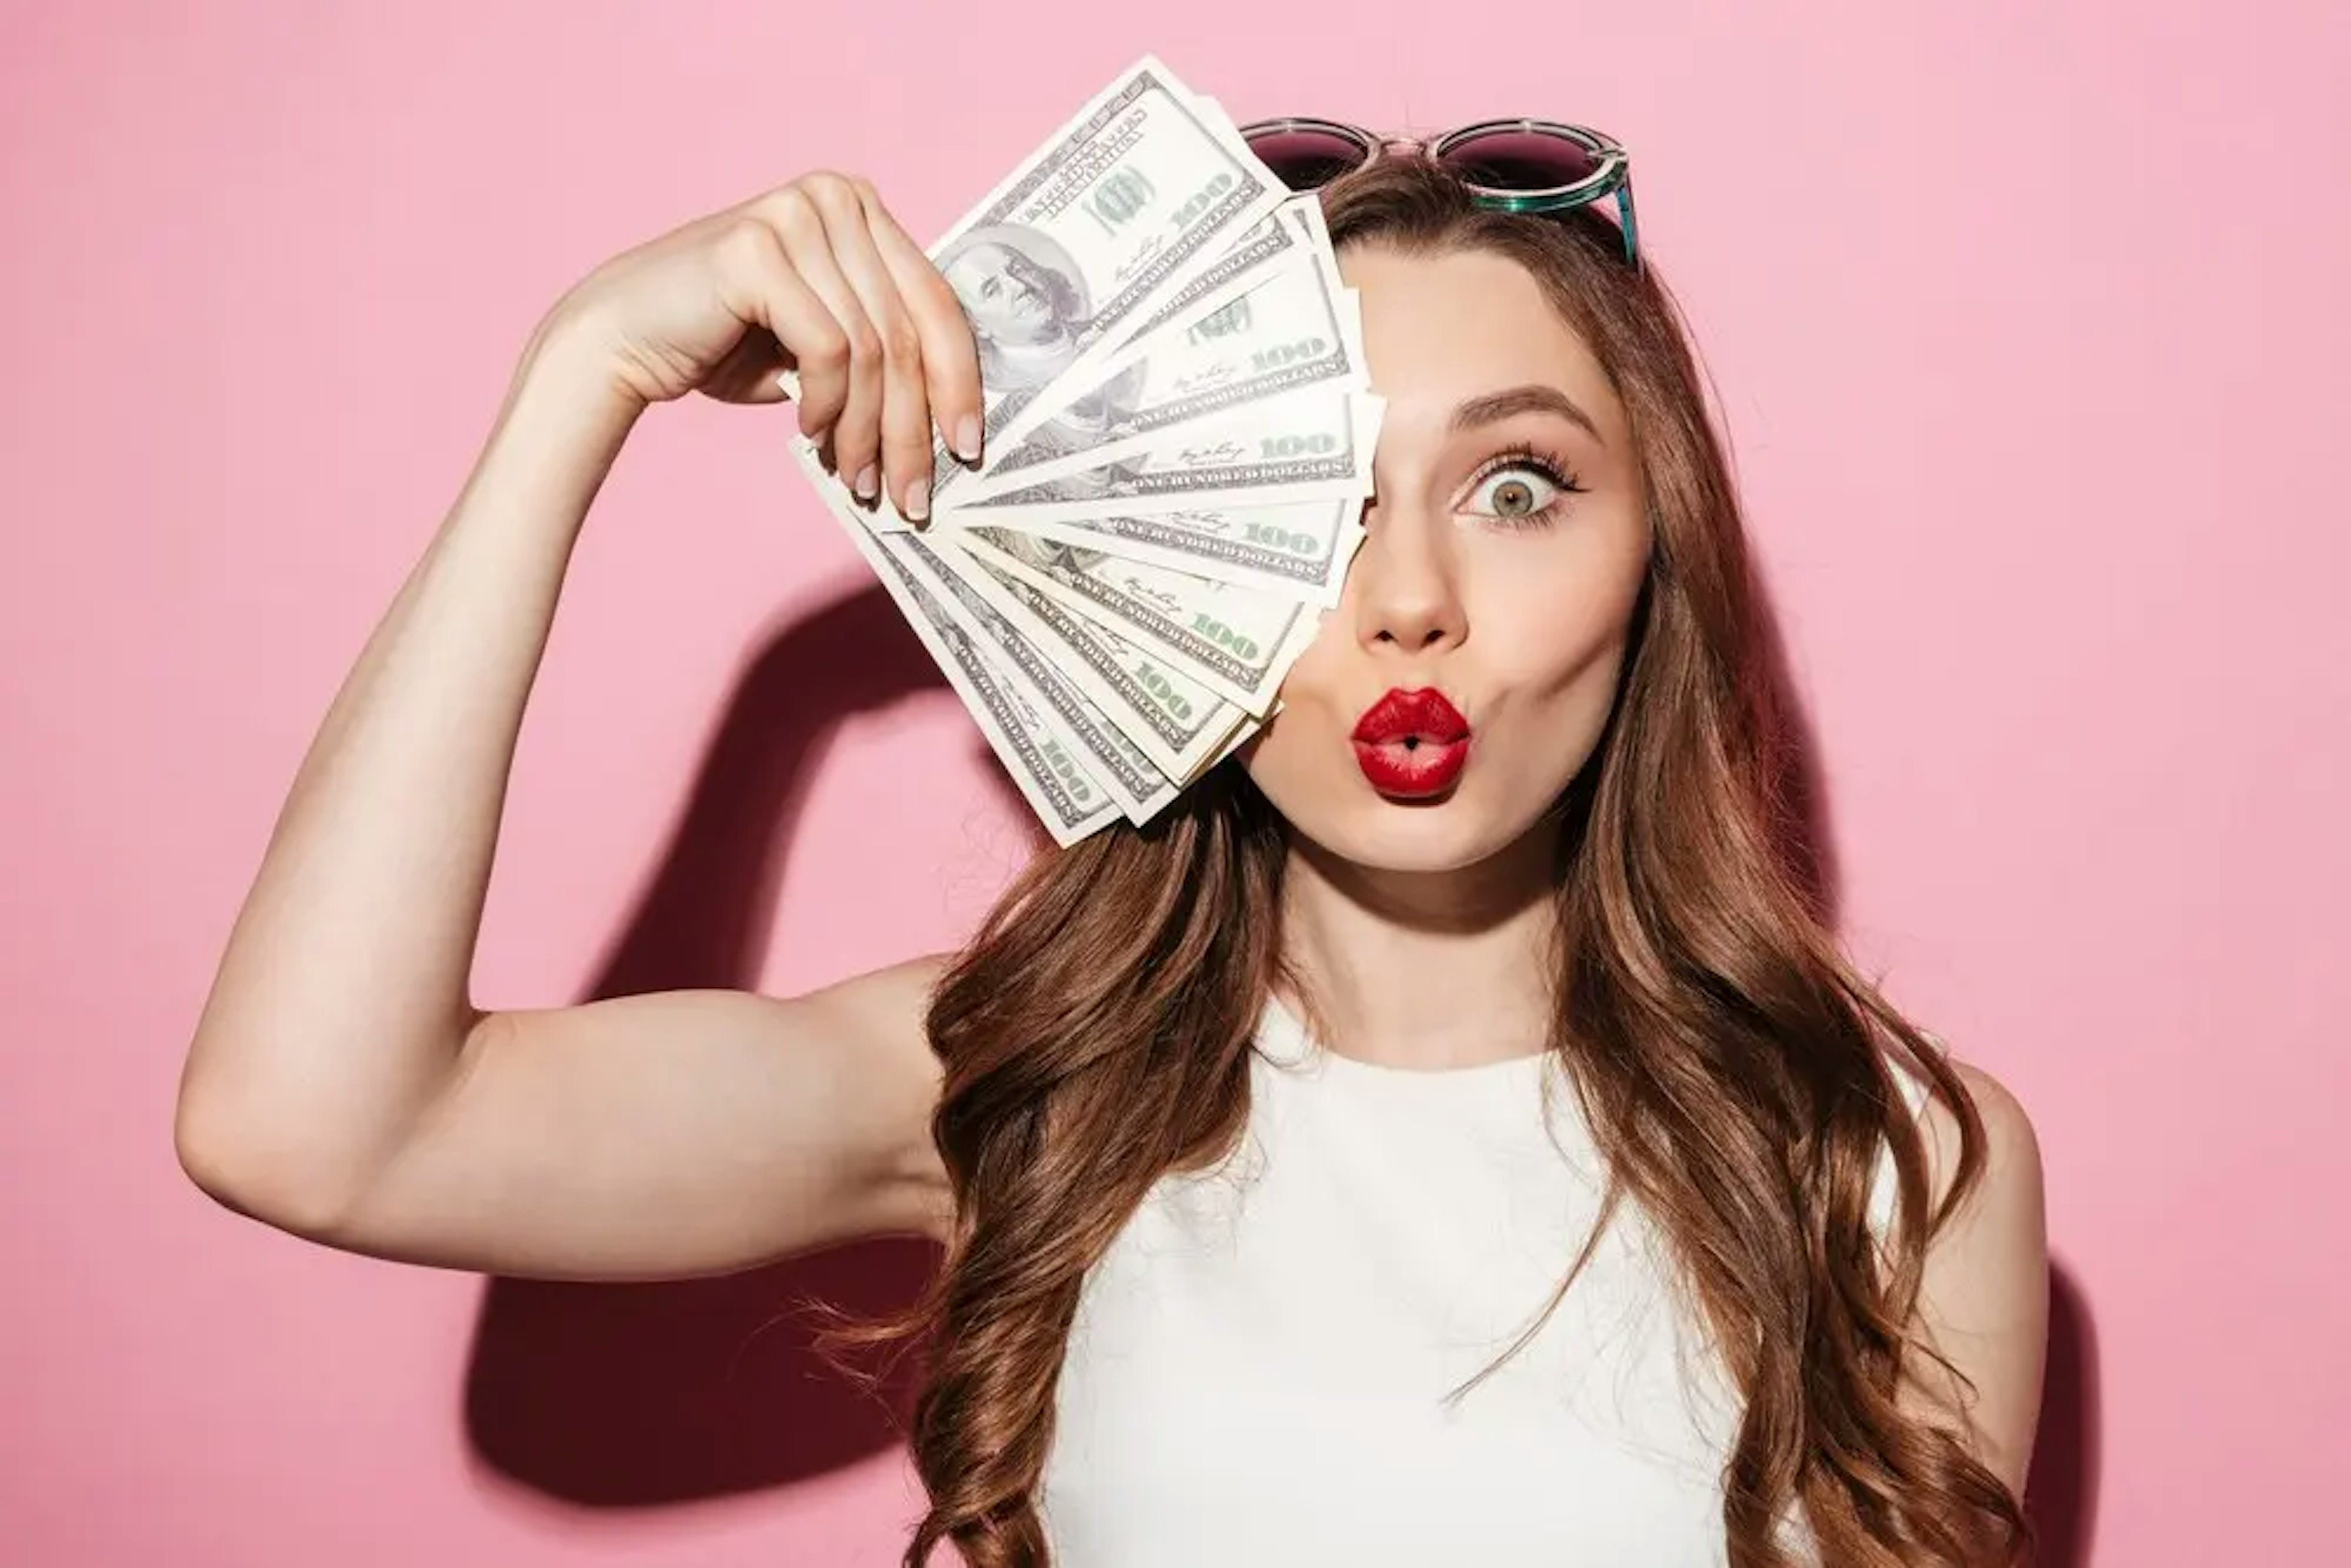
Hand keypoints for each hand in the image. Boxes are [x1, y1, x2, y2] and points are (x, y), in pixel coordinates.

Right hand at [538, 172, 981, 520]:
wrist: (623, 335)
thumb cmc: (727, 345)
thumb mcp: (825, 345)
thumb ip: (882, 354)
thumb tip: (952, 422)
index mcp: (863, 210)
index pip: (937, 304)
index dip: (961, 383)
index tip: (969, 451)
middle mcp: (837, 197)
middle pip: (908, 333)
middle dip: (914, 428)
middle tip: (914, 495)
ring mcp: (797, 215)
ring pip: (872, 351)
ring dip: (867, 431)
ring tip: (857, 480)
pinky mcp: (758, 249)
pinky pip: (828, 350)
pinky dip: (826, 406)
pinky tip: (808, 432)